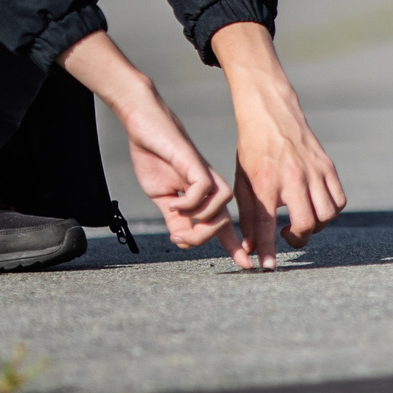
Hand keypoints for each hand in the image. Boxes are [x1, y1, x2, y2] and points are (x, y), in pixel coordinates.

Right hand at [117, 93, 246, 257]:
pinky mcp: (194, 162)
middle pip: (224, 222)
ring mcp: (204, 174)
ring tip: (176, 215)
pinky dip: (190, 202)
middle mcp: (210, 186)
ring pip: (222, 207)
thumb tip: (182, 241)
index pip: (224, 226)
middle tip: (179, 237)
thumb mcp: (163, 197)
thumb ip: (175, 218)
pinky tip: (174, 200)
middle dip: (203, 238)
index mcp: (203, 197)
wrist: (146, 124)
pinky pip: (204, 189)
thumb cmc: (155, 158)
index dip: (235, 247)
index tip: (246, 267)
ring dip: (200, 220)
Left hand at [210, 21, 345, 268]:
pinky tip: (316, 208)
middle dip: (299, 239)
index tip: (268, 268)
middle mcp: (293, 178)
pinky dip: (331, 211)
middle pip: (307, 223)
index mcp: (266, 183)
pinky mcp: (328, 166)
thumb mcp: (242, 183)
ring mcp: (314, 171)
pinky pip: (339, 199)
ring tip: (303, 221)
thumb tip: (252, 249)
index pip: (267, 226)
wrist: (272, 114)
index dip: (267, 250)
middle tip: (288, 236)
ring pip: (328, 214)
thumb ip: (249, 218)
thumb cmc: (252, 151)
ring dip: (317, 226)